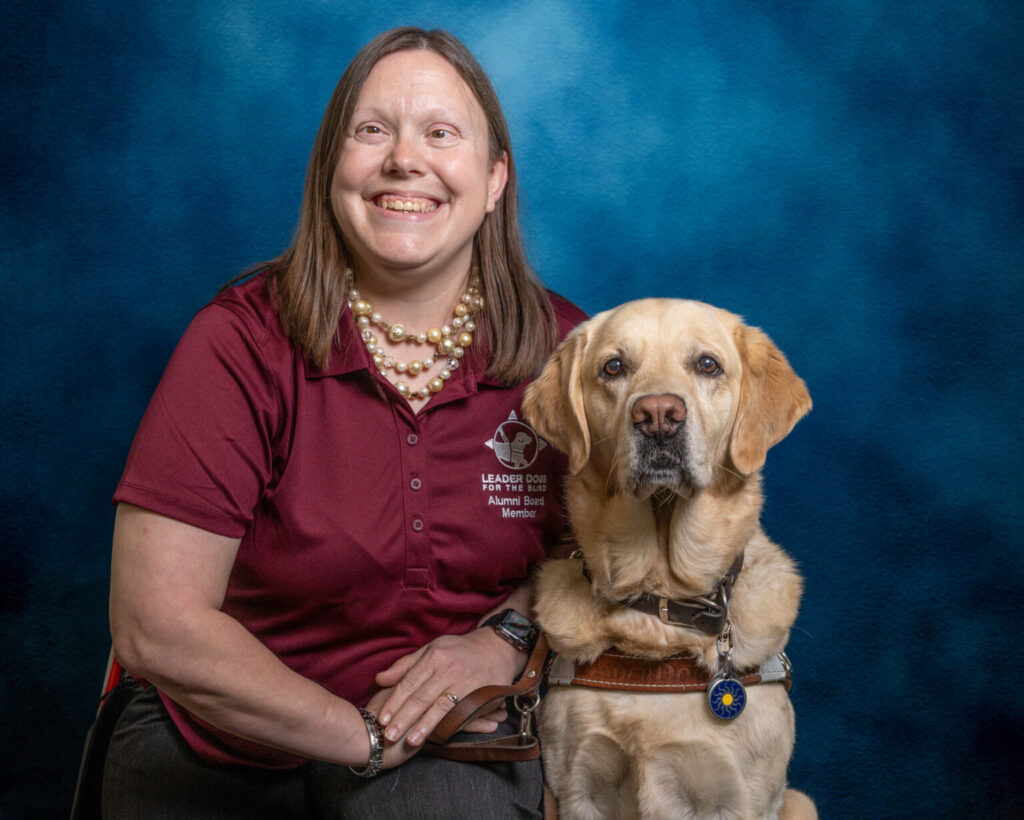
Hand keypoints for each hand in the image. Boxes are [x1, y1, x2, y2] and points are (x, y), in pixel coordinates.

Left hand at [373, 627, 524, 746]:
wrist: (498, 648)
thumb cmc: (459, 650)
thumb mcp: (432, 649)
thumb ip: (405, 666)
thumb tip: (380, 679)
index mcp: (435, 656)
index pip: (410, 682)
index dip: (395, 701)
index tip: (382, 718)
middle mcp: (450, 668)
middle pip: (423, 696)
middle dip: (405, 718)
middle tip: (389, 735)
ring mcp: (467, 681)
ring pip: (442, 706)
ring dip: (426, 725)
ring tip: (411, 741)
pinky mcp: (482, 693)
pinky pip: (462, 712)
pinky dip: (450, 725)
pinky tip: (440, 736)